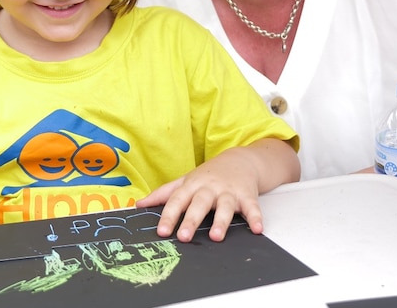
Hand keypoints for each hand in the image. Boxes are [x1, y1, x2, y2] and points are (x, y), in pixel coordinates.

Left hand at [135, 148, 263, 242]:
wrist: (241, 159)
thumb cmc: (209, 175)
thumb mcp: (186, 181)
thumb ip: (164, 193)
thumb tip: (139, 205)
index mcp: (192, 186)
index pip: (177, 200)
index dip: (168, 216)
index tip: (162, 231)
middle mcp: (209, 188)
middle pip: (199, 204)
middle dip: (191, 220)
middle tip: (183, 237)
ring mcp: (229, 191)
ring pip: (224, 206)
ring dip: (221, 221)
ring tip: (216, 237)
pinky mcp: (247, 195)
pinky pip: (252, 207)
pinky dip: (255, 217)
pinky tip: (257, 229)